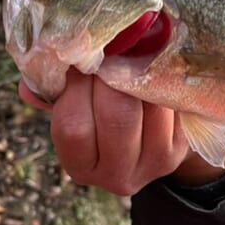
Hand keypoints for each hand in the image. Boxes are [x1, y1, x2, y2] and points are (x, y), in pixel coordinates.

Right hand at [19, 69, 224, 194]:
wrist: (154, 133)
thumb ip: (57, 90)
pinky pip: (174, 106)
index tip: (81, 60)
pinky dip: (166, 81)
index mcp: (81, 166)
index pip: (73, 126)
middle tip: (112, 49)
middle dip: (113, 76)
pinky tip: (158, 64)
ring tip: (135, 50)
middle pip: (118, 117)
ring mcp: (155, 164)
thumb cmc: (103, 111)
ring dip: (143, 73)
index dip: (76, 87)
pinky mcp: (182, 147)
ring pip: (152, 108)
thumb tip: (41, 69)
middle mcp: (117, 175)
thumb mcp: (76, 105)